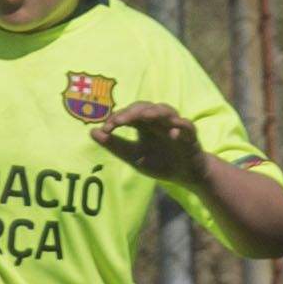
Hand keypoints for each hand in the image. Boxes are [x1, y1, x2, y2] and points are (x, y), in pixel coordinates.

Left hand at [89, 102, 210, 185]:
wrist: (185, 175)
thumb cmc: (160, 162)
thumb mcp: (133, 156)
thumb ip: (114, 145)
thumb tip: (91, 132)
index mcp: (144, 124)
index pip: (129, 114)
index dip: (117, 118)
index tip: (106, 128)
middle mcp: (159, 121)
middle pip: (145, 107)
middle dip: (132, 112)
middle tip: (120, 120)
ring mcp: (175, 126)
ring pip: (167, 111)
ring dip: (156, 112)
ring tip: (145, 116)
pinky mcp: (191, 136)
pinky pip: (187, 127)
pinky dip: (181, 128)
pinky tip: (173, 134)